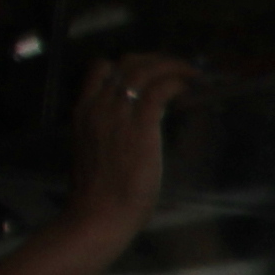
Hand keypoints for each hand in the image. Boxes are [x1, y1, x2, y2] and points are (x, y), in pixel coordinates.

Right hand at [63, 54, 197, 243]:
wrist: (99, 214)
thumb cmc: (99, 194)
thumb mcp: (95, 153)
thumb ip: (107, 134)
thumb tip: (129, 130)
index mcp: (83, 113)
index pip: (100, 70)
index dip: (129, 64)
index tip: (152, 72)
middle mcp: (97, 107)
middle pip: (126, 63)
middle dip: (156, 60)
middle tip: (179, 70)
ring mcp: (117, 114)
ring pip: (144, 70)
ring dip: (172, 66)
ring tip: (192, 75)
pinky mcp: (140, 126)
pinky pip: (161, 89)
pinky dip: (179, 82)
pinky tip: (192, 89)